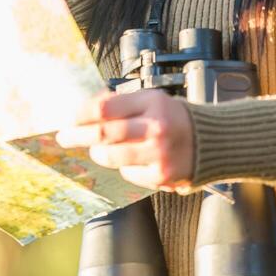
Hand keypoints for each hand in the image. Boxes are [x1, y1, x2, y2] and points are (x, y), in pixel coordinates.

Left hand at [55, 88, 195, 190]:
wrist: (211, 141)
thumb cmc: (174, 118)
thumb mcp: (152, 99)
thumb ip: (122, 102)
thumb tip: (86, 110)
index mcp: (151, 103)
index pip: (104, 108)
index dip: (81, 114)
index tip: (71, 119)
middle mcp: (155, 128)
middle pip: (103, 134)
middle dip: (77, 135)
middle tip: (65, 137)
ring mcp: (158, 154)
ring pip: (111, 156)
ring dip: (98, 152)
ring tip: (98, 149)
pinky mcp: (160, 176)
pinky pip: (127, 173)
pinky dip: (123, 167)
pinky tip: (132, 159)